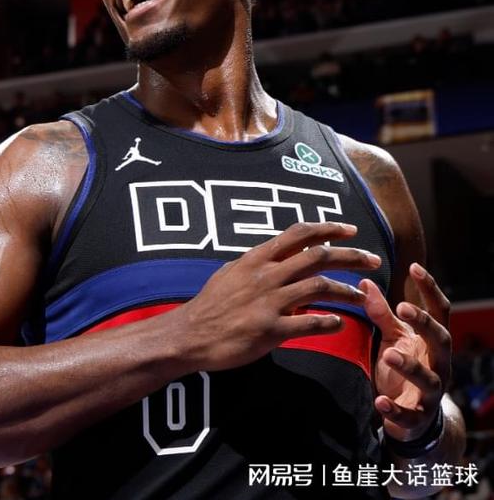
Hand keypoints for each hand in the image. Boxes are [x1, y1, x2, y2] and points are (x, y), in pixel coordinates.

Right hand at [179, 221, 380, 371]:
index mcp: (257, 258)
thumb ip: (258, 264)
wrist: (190, 334)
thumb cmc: (210, 304)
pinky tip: (338, 324)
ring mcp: (269, 302)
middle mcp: (266, 275)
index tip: (351, 229)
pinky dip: (329, 322)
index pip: (299, 234)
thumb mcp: (231, 273)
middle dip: (351, 256)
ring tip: (363, 297)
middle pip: (318, 256)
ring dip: (347, 291)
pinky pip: (309, 324)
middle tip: (373, 260)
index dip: (328, 228)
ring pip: (319, 287)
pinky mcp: (270, 329)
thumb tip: (278, 255)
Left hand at [361, 264, 451, 440]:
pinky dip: (395, 409)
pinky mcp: (417, 416)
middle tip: (403, 308)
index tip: (414, 267)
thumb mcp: (393, 336)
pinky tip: (380, 401)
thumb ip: (382, 312)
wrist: (411, 416)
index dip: (429, 288)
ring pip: (428, 377)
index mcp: (432, 340)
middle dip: (424, 324)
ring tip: (390, 354)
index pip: (439, 310)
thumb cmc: (402, 364)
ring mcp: (430, 391)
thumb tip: (365, 282)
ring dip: (410, 365)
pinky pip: (409, 414)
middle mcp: (438, 363)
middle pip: (441, 339)